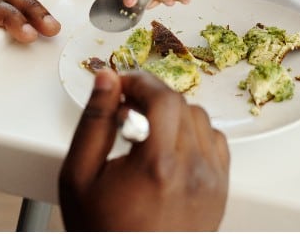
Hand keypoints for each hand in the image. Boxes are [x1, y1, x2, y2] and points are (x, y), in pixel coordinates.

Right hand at [59, 69, 229, 230]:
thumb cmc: (102, 232)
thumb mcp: (79, 176)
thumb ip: (94, 122)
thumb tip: (107, 80)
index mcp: (157, 165)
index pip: (162, 97)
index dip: (139, 82)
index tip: (122, 85)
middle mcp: (192, 172)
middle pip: (182, 105)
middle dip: (153, 98)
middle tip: (127, 109)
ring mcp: (211, 183)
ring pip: (201, 120)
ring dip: (174, 116)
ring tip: (146, 134)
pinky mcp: (220, 192)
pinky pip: (215, 143)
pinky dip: (194, 137)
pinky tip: (169, 151)